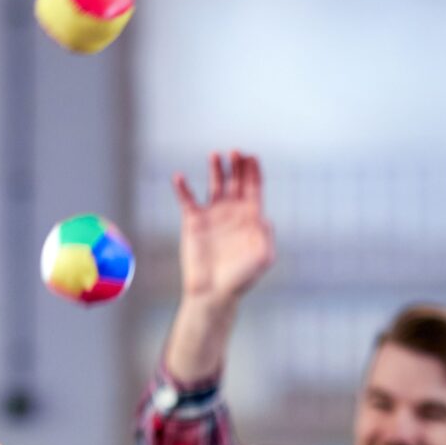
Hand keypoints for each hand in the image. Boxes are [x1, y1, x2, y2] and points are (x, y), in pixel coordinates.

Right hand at [171, 151, 275, 308]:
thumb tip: (264, 216)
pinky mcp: (193, 221)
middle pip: (236, 180)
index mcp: (251, 217)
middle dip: (237, 165)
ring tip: (215, 155)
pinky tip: (179, 176)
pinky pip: (187, 199)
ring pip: (215, 184)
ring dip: (216, 169)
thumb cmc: (241, 277)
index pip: (254, 187)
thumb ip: (266, 236)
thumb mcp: (263, 257)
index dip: (254, 171)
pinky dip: (182, 187)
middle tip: (235, 152)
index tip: (252, 157)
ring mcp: (213, 214)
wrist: (214, 292)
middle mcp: (232, 211)